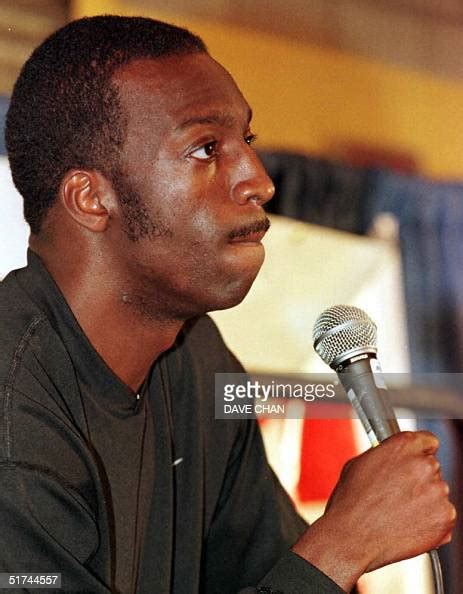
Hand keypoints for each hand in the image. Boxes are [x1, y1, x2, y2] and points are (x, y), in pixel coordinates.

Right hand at [291, 431, 455, 591]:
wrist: (352, 537)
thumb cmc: (351, 502)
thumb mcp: (360, 463)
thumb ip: (386, 455)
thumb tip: (394, 457)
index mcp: (403, 445)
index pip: (428, 440)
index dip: (420, 451)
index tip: (416, 460)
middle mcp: (424, 464)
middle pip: (431, 466)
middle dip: (418, 478)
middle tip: (398, 493)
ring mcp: (438, 491)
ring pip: (437, 492)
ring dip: (424, 500)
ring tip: (399, 512)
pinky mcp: (445, 517)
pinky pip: (443, 515)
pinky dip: (430, 520)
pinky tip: (408, 524)